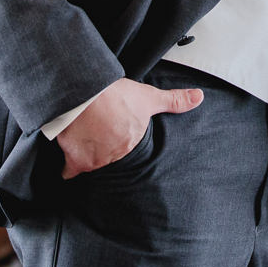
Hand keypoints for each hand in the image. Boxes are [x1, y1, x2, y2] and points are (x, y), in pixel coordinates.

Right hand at [55, 78, 203, 179]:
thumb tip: (200, 98)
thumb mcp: (148, 96)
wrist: (84, 94)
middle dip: (105, 150)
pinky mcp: (74, 160)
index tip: (115, 137)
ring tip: (84, 142)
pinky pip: (69, 172)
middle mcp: (115, 156)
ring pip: (91, 165)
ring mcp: (94, 160)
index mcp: (131, 144)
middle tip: (99, 137)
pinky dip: (67, 167)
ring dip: (88, 157)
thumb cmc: (114, 94)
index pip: (127, 151)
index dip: (121, 144)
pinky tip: (69, 159)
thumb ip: (174, 100)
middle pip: (110, 159)